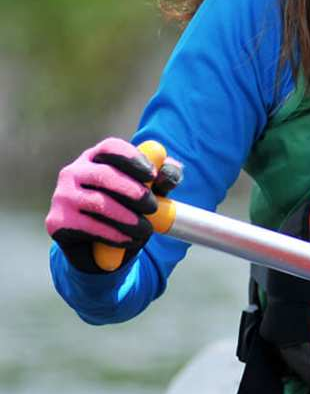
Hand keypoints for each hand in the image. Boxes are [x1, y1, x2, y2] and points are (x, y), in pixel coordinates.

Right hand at [45, 137, 180, 272]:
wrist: (101, 245)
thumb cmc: (129, 208)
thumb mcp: (152, 190)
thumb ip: (165, 177)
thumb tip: (168, 173)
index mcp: (95, 158)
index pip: (111, 148)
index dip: (132, 158)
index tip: (152, 174)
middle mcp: (73, 173)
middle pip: (103, 175)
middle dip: (133, 191)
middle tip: (152, 206)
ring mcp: (62, 196)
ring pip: (98, 203)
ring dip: (127, 218)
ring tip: (146, 229)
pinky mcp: (57, 221)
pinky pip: (88, 227)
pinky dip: (114, 234)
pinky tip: (130, 240)